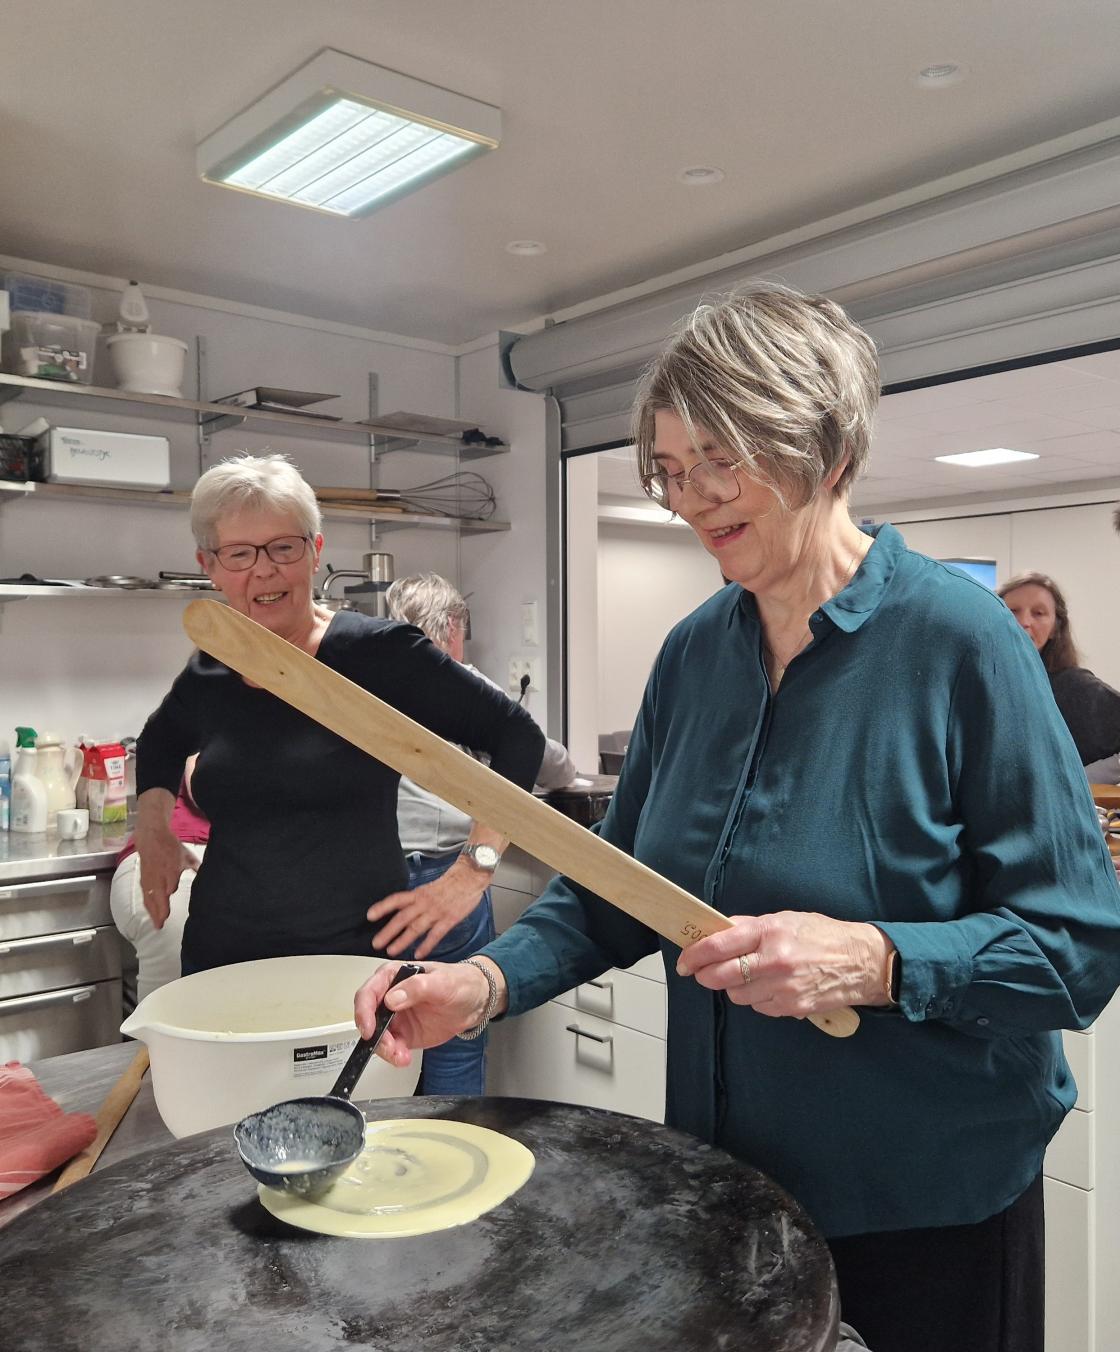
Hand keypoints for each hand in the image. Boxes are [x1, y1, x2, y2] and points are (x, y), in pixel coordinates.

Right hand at [136, 832, 198, 928]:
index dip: (171, 889)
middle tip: (161, 924)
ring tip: (157, 924)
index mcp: (171, 868)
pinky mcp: (144, 880)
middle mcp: (159, 875)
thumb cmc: (171, 847)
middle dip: (159, 910)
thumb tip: (206, 875)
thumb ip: (195, 867)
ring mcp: (150, 878)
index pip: (170, 883)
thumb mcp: (187, 856)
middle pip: (157, 895)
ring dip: (152, 912)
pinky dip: (148, 906)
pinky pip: (145, 895)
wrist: (151, 838)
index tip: (172, 899)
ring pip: (149, 898)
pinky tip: (150, 914)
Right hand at [353, 960, 496, 1067]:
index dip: (364, 1011)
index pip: (368, 992)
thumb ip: (416, 987)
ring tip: (401, 1056)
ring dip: (385, 1050)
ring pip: (377, 1037)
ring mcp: (395, 1017)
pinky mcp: (404, 1034)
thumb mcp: (441, 982)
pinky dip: (394, 1056)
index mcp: (393, 976)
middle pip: (368, 1018)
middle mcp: (389, 997)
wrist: (475, 1002)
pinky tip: (404, 1058)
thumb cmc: (459, 983)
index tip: (369, 1028)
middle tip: (390, 1047)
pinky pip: (391, 1048)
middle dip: (375, 1036)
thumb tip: (392, 998)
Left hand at [366, 859, 487, 959]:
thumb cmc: (449, 883)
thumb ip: (417, 901)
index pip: (396, 900)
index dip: (383, 907)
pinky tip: (419, 954)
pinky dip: (426, 945)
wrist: (469, 877)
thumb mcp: (428, 888)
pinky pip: (435, 934)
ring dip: (402, 940)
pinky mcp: (449, 919)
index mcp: (418, 894)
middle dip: (388, 931)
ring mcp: (436, 912)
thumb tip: (403, 911)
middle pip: (402, 918)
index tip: (370, 916)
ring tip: (391, 951)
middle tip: (376, 943)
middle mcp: (424, 903)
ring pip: (415, 928)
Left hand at [676, 912, 891, 1017]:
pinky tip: (769, 987)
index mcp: (770, 932)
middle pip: (720, 976)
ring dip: (734, 987)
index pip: (719, 945)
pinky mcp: (792, 1008)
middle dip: (705, 976)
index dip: (694, 955)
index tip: (684, 961)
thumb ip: (749, 926)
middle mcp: (774, 961)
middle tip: (701, 972)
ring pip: (737, 995)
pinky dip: (756, 998)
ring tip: (749, 975)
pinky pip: (758, 1007)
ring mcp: (783, 988)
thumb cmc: (822, 936)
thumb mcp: (784, 919)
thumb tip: (717, 932)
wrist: (861, 962)